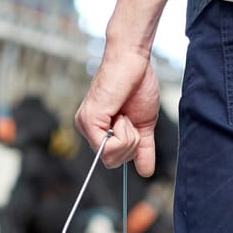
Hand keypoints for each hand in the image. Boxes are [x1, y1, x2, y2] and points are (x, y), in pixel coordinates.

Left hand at [74, 45, 160, 176]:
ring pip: (112, 157)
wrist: (134, 60)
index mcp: (98, 130)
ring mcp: (85, 125)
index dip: (129, 148)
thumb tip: (146, 172)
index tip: (131, 124)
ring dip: (128, 137)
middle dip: (130, 144)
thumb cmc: (137, 84)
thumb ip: (144, 149)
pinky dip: (124, 134)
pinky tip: (120, 115)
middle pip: (112, 162)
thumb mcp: (144, 125)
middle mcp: (87, 129)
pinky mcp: (89, 121)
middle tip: (128, 118)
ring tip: (124, 114)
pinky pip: (110, 147)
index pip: (112, 159)